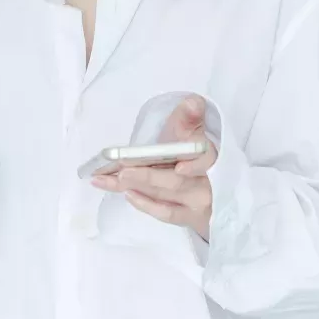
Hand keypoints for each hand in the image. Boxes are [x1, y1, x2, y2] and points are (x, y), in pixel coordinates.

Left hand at [90, 93, 217, 240]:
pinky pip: (167, 213)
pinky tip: (126, 193)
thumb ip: (189, 117)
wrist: (207, 181)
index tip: (180, 169)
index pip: (207, 159)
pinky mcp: (188, 216)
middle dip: (148, 176)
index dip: (196, 165)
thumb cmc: (191, 151)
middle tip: (122, 170)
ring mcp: (198, 202)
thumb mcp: (191, 131)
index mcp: (210, 155)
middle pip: (177, 181)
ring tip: (108, 179)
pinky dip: (146, 204)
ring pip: (165, 194)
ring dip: (136, 186)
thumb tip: (192, 102)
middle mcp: (208, 181)